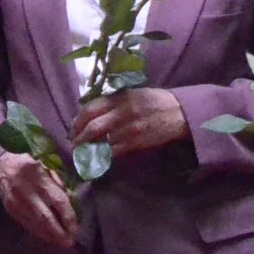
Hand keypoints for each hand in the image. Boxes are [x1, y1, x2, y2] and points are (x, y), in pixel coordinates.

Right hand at [0, 151, 78, 247]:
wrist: (1, 163)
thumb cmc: (29, 162)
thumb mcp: (46, 165)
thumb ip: (58, 182)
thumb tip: (70, 199)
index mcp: (40, 178)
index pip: (58, 200)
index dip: (68, 216)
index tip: (75, 228)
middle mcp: (27, 192)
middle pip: (46, 217)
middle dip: (59, 232)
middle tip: (69, 242)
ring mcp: (17, 202)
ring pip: (35, 223)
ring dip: (49, 235)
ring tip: (60, 242)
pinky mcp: (10, 209)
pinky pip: (25, 224)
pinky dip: (37, 232)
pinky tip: (46, 236)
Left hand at [70, 87, 188, 153]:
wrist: (181, 112)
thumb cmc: (155, 101)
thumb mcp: (133, 94)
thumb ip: (113, 102)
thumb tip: (92, 114)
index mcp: (120, 98)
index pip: (90, 108)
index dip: (77, 120)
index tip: (73, 129)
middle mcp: (123, 112)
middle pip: (92, 126)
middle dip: (79, 137)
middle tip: (73, 144)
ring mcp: (130, 128)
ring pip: (101, 140)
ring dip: (88, 149)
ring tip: (82, 153)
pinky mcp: (137, 142)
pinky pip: (115, 151)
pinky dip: (103, 155)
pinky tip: (98, 158)